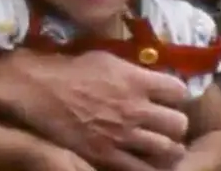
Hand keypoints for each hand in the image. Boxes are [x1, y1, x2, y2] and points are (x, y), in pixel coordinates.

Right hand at [13, 50, 189, 170]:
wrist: (41, 90)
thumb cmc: (72, 69)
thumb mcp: (109, 59)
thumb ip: (134, 72)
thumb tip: (153, 79)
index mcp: (137, 80)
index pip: (179, 91)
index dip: (177, 95)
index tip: (171, 98)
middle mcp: (136, 108)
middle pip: (179, 123)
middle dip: (176, 124)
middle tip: (168, 125)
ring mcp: (124, 135)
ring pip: (169, 150)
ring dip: (168, 148)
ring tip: (162, 147)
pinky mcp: (108, 156)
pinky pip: (141, 170)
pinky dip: (148, 167)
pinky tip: (144, 162)